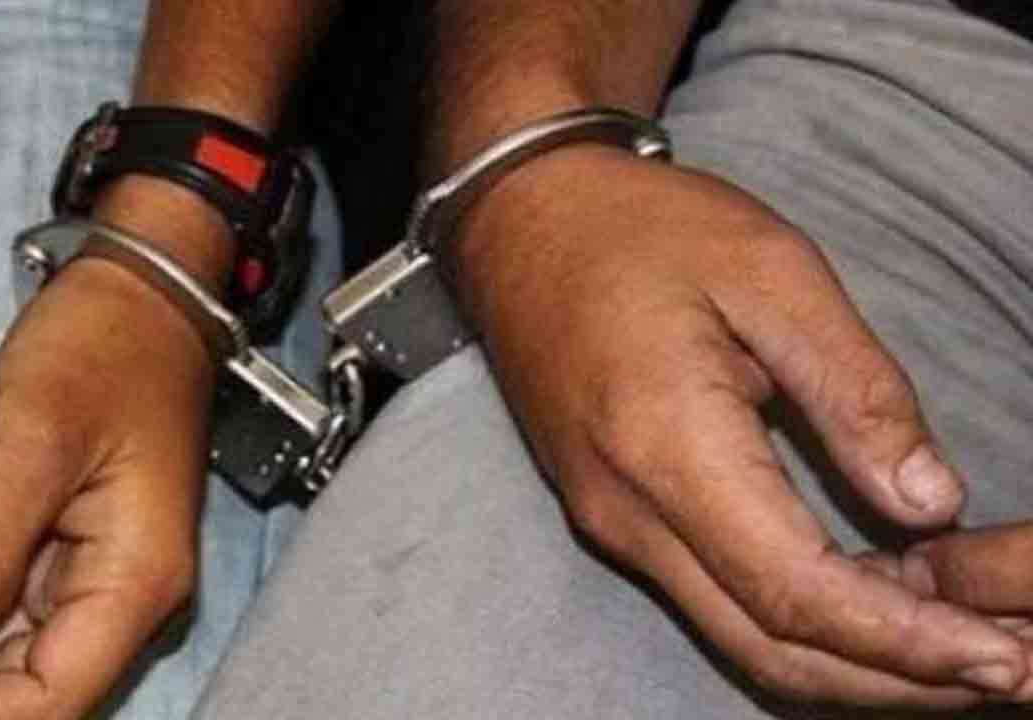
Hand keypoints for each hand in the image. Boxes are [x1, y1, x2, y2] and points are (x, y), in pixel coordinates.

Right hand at [453, 144, 1032, 706]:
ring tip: (953, 652)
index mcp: (666, 443)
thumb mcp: (771, 271)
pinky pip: (712, 602)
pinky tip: (870, 605)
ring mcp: (610, 520)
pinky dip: (800, 627)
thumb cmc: (640, 228)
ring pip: (740, 639)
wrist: (521, 223)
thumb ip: (855, 390)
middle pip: (768, 647)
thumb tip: (929, 503)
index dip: (905, 642)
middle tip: (1000, 670)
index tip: (1001, 657)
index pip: (796, 590)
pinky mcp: (610, 514)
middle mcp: (626, 509)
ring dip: (851, 665)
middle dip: (891, 682)